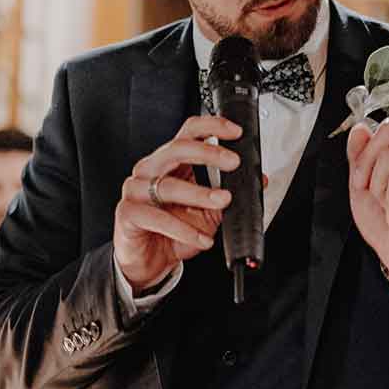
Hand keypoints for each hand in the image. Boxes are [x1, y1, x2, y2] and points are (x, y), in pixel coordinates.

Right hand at [115, 115, 240, 291]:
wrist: (149, 261)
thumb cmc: (173, 231)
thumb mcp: (208, 212)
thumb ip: (228, 193)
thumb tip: (259, 181)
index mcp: (169, 162)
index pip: (188, 132)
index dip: (212, 126)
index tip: (235, 132)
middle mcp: (150, 170)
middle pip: (177, 149)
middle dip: (209, 153)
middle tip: (234, 163)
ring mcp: (135, 190)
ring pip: (169, 186)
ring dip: (200, 194)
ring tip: (223, 202)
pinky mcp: (128, 214)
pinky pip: (158, 218)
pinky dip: (184, 230)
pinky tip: (201, 238)